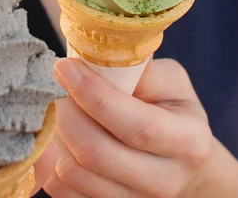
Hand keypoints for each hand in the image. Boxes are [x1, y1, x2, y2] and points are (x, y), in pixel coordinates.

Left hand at [44, 58, 213, 197]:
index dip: (94, 95)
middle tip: (54, 85)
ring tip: (55, 107)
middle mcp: (165, 181)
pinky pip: (61, 190)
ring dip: (53, 134)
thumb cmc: (170, 111)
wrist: (177, 161)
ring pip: (72, 173)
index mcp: (188, 142)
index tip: (64, 67)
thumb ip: (142, 69)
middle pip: (96, 152)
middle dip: (65, 113)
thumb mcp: (171, 82)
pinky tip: (55, 134)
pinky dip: (48, 160)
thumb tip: (102, 54)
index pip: (135, 125)